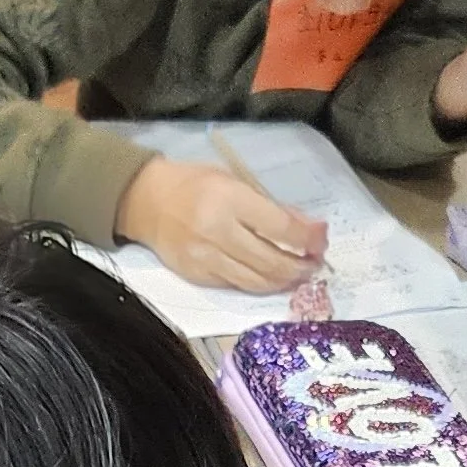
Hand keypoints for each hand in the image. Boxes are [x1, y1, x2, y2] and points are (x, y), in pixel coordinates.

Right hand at [116, 156, 327, 292]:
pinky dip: (259, 283)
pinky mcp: (198, 276)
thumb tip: (306, 229)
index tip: (320, 240)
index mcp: (230, 200)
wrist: (146, 202)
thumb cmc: (194, 184)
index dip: (307, 239)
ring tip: (298, 275)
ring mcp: (206, 258)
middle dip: (301, 266)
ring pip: (257, 281)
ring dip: (284, 281)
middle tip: (314, 263)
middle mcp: (218, 232)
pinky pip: (237, 285)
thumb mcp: (234, 181)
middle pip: (273, 262)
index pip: (281, 229)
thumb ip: (269, 206)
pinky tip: (270, 277)